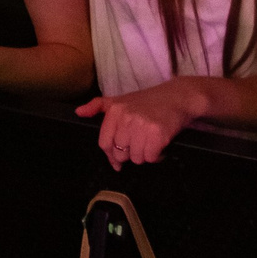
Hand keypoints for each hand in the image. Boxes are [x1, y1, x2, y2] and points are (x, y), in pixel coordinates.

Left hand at [75, 78, 207, 164]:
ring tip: (151, 142)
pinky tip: (160, 145)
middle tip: (140, 143)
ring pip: (136, 158)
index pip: (104, 143)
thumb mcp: (120, 99)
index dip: (111, 155)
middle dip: (130, 153)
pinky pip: (150, 157)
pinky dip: (157, 156)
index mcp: (114, 110)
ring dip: (144, 155)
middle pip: (121, 154)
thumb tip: (79, 113)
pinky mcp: (158, 134)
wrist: (177, 97)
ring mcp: (142, 126)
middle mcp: (126, 118)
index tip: (117, 161)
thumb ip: (97, 106)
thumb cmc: (148, 102)